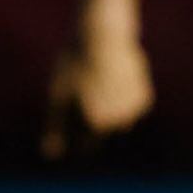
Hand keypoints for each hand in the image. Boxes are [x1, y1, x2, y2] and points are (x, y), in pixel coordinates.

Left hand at [41, 27, 152, 159]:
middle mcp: (120, 122)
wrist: (103, 36)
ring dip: (106, 110)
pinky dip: (120, 97)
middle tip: (82, 93)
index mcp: (96, 123)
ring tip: (96, 84)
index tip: (67, 113)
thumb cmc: (74, 65)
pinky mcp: (144, 99)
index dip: (73, 134)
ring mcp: (134, 111)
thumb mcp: (58, 95)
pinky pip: (128, 106)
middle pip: (101, 132)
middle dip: (90, 120)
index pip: (84, 144)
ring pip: (117, 120)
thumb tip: (49, 156)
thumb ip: (55, 128)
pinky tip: (112, 78)